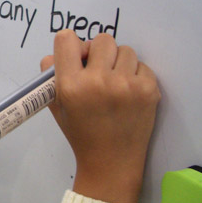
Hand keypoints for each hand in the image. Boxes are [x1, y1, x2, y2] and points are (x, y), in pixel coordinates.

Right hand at [41, 31, 159, 202]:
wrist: (110, 163)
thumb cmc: (80, 133)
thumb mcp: (56, 105)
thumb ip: (52, 74)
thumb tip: (62, 48)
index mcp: (70, 85)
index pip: (66, 39)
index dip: (71, 46)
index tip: (76, 58)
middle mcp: (98, 81)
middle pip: (101, 39)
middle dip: (98, 53)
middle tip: (98, 71)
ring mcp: (126, 85)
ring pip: (125, 50)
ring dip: (119, 63)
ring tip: (115, 84)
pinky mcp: (148, 90)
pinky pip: (142, 65)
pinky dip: (135, 76)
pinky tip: (129, 94)